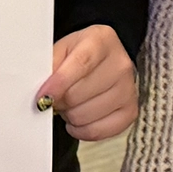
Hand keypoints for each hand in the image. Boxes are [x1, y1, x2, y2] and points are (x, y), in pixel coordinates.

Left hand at [38, 24, 136, 139]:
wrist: (103, 60)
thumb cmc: (79, 53)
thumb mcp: (62, 48)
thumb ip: (50, 65)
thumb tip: (42, 91)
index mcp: (102, 40)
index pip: (81, 63)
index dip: (59, 83)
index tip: (42, 97)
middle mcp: (120, 64)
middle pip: (79, 94)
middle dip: (60, 100)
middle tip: (55, 96)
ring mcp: (128, 89)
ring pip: (85, 116)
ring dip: (69, 115)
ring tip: (69, 104)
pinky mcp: (130, 111)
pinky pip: (98, 131)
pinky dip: (81, 130)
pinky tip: (78, 119)